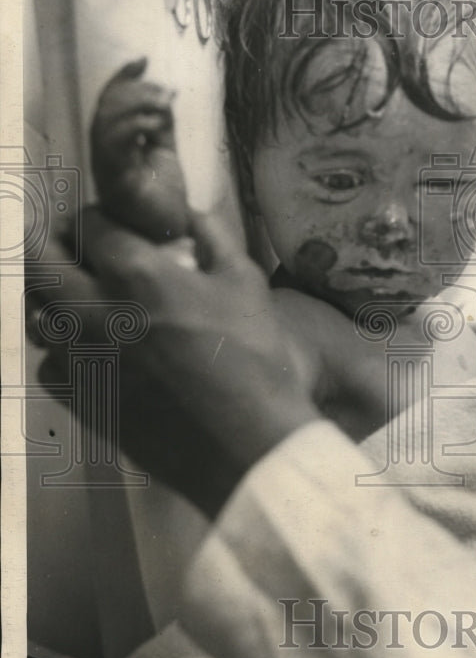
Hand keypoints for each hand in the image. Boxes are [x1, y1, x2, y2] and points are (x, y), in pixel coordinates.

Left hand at [28, 208, 320, 516]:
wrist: (247, 444)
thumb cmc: (254, 363)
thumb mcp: (245, 282)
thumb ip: (210, 235)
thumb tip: (189, 213)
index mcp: (135, 274)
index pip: (88, 222)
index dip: (99, 218)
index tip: (112, 226)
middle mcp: (94, 311)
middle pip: (38, 258)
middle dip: (55, 245)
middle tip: (80, 251)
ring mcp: (81, 358)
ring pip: (38, 313)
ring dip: (59, 299)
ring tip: (93, 304)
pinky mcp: (81, 399)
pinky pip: (51, 362)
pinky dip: (68, 352)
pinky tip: (102, 354)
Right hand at [90, 58, 189, 240]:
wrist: (170, 231)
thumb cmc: (163, 195)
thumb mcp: (164, 151)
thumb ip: (161, 124)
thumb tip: (165, 91)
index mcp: (113, 144)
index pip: (109, 104)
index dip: (121, 79)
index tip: (142, 60)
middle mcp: (104, 155)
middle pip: (104, 111)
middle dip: (132, 92)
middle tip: (162, 90)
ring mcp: (108, 170)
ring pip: (104, 127)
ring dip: (132, 107)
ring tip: (161, 103)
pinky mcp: (118, 184)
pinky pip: (114, 151)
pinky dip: (131, 129)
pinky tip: (153, 123)